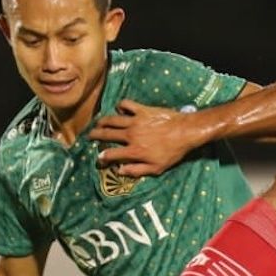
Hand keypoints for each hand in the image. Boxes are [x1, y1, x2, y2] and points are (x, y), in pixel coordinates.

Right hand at [89, 100, 205, 177]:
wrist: (185, 132)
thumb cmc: (173, 152)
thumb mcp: (156, 168)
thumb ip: (136, 170)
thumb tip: (119, 171)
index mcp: (134, 151)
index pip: (111, 154)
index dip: (102, 157)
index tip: (99, 158)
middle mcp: (131, 135)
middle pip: (106, 134)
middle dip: (95, 135)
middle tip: (89, 136)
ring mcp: (135, 121)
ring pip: (112, 119)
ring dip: (102, 121)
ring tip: (98, 123)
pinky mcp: (142, 110)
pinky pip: (126, 104)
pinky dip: (120, 106)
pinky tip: (120, 109)